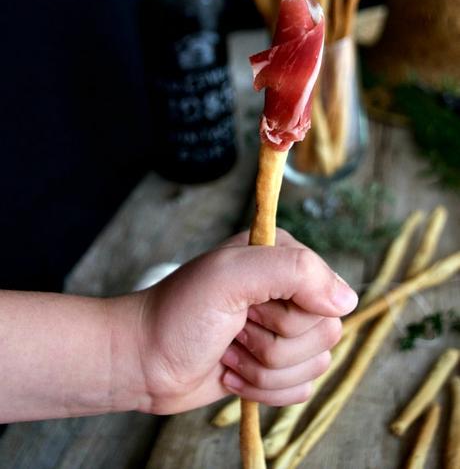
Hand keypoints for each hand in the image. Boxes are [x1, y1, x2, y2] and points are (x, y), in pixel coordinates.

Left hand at [131, 229, 357, 414]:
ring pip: (315, 365)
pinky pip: (300, 389)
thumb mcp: (231, 276)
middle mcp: (288, 290)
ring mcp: (282, 328)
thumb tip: (348, 300)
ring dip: (264, 369)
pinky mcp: (275, 365)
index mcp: (281, 256)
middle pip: (326, 333)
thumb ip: (294, 272)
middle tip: (235, 328)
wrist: (144, 361)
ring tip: (229, 349)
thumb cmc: (179, 314)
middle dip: (273, 344)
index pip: (329, 292)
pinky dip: (263, 389)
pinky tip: (231, 372)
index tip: (250, 308)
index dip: (291, 312)